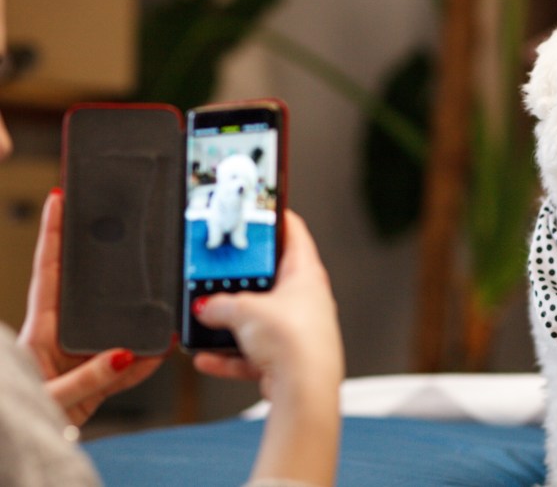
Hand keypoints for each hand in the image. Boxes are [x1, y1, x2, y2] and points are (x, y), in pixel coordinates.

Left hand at [17, 189, 166, 425]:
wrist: (26, 450)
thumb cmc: (18, 415)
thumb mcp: (51, 397)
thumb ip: (87, 378)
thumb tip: (122, 353)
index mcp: (39, 334)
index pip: (48, 274)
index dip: (53, 236)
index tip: (61, 201)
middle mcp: (61, 339)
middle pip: (88, 292)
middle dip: (107, 266)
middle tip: (124, 235)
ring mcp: (82, 357)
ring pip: (116, 326)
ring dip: (139, 319)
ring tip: (161, 307)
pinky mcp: (98, 380)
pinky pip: (129, 363)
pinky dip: (148, 358)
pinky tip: (163, 350)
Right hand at [192, 209, 343, 396]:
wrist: (304, 390)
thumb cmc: (294, 341)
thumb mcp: (245, 310)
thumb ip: (220, 305)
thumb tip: (206, 307)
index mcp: (306, 275)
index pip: (294, 234)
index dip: (277, 219)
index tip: (261, 210)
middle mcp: (306, 301)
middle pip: (270, 280)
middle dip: (242, 279)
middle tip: (219, 271)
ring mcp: (297, 331)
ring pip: (259, 320)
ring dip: (231, 323)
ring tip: (206, 319)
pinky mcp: (287, 360)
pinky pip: (252, 354)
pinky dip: (229, 357)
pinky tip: (206, 358)